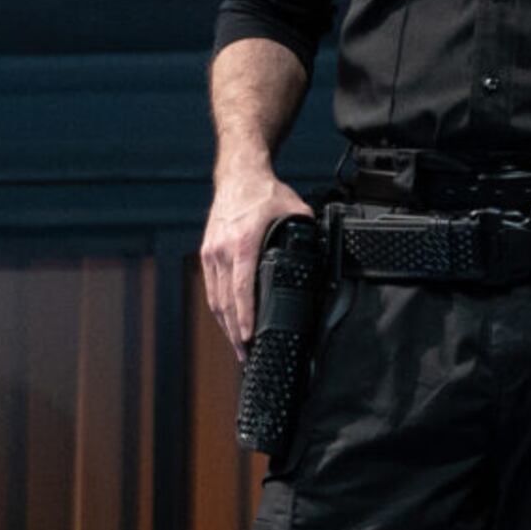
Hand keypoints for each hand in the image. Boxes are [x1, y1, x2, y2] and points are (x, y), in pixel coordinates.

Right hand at [202, 167, 313, 351]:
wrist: (238, 175)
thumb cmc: (265, 193)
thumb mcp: (294, 210)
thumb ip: (307, 233)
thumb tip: (324, 252)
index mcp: (243, 243)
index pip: (242, 288)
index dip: (245, 316)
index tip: (248, 337)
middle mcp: (222, 251)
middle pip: (226, 301)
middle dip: (234, 331)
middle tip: (246, 354)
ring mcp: (211, 252)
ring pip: (216, 298)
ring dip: (225, 325)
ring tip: (237, 346)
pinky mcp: (207, 253)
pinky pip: (212, 287)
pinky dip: (219, 308)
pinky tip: (227, 322)